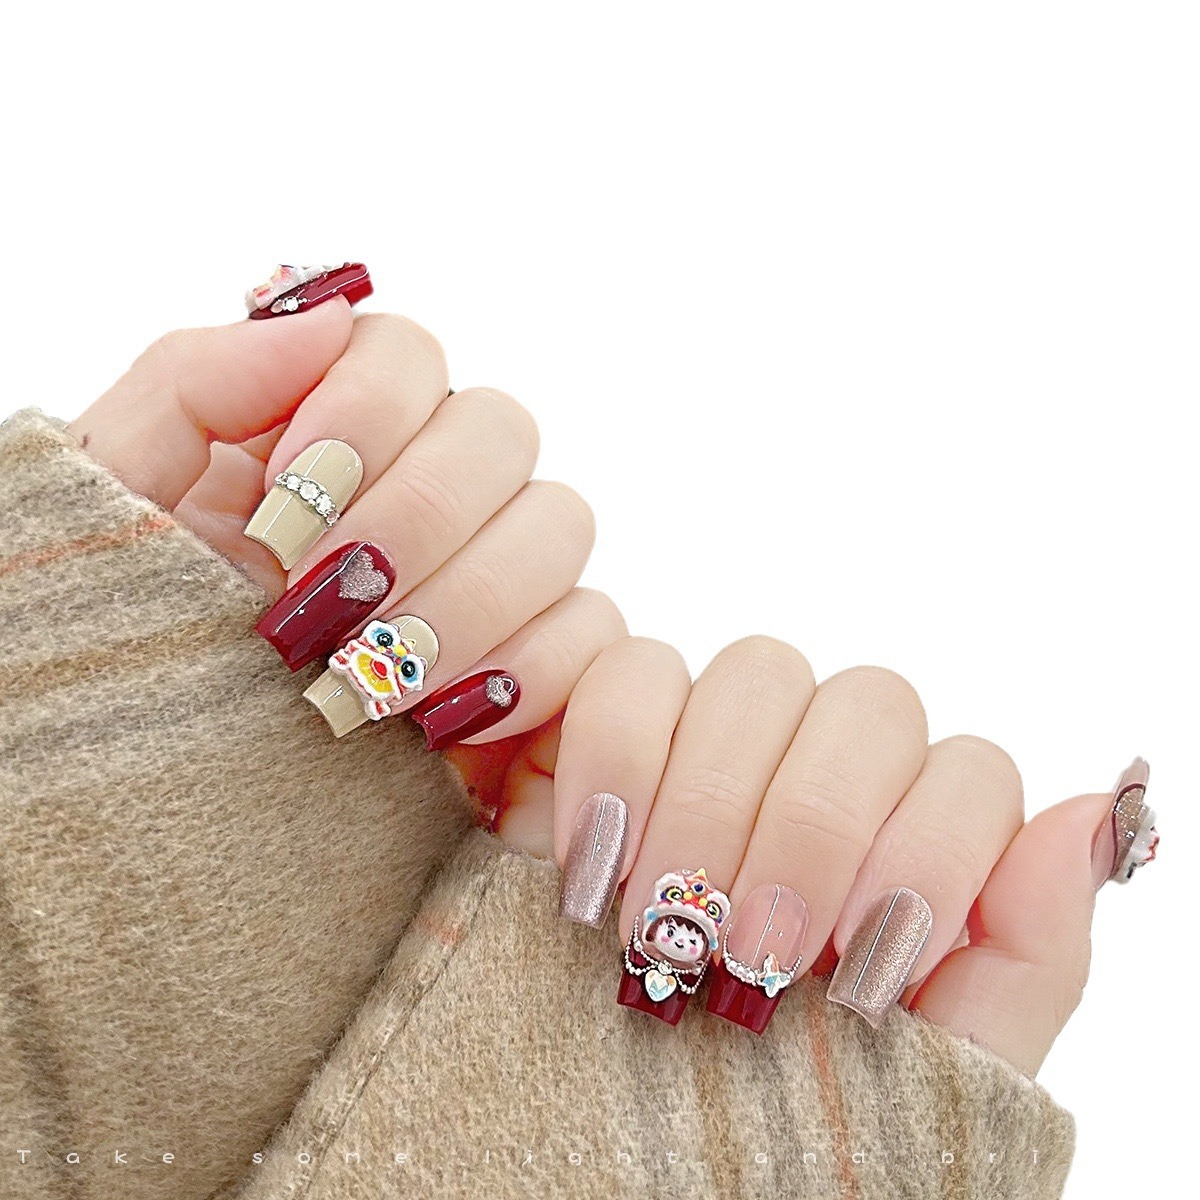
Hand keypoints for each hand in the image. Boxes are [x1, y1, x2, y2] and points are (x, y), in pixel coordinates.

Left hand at [68, 293, 625, 775]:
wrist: (154, 814)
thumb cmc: (123, 655)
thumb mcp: (119, 509)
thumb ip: (195, 381)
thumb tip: (326, 313)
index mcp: (331, 446)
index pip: (408, 353)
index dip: (365, 416)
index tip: (282, 516)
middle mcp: (426, 501)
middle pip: (502, 429)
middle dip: (416, 517)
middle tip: (324, 607)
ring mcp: (491, 588)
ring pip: (559, 524)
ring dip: (466, 599)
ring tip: (367, 683)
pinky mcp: (538, 680)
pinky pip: (596, 634)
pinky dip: (529, 670)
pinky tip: (439, 721)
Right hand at [491, 635, 1155, 1075]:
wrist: (634, 1155)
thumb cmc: (791, 1124)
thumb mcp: (927, 1071)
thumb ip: (1022, 954)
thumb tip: (1093, 812)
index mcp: (915, 849)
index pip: (966, 770)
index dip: (919, 856)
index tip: (856, 975)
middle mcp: (829, 777)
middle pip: (867, 704)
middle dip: (809, 827)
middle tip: (752, 953)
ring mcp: (724, 742)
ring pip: (757, 673)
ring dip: (711, 801)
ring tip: (665, 927)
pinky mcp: (618, 733)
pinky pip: (630, 670)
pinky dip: (617, 756)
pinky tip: (601, 864)